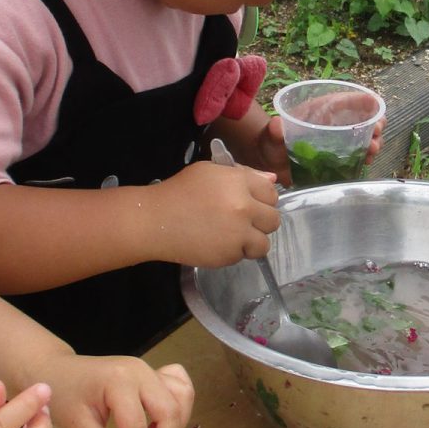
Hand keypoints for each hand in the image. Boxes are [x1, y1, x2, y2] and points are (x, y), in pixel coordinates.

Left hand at [44, 356, 196, 427]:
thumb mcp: (77, 426)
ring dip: (174, 427)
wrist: (59, 370)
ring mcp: (150, 370)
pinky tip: (160, 423)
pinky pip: (180, 387)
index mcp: (118, 381)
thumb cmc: (63, 394)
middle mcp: (141, 371)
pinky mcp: (154, 373)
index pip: (136, 426)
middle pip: (169, 412)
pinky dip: (179, 407)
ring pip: (181, 399)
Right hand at [144, 159, 279, 265]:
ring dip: (252, 242)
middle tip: (241, 222)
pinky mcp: (229, 254)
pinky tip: (217, 244)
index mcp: (238, 182)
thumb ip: (243, 174)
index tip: (251, 204)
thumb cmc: (179, 191)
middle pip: (273, 219)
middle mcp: (243, 207)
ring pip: (264, 243)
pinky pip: (244, 255)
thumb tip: (272, 180)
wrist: (154, 220)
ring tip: (232, 237)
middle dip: (260, 222)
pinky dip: (234, 253)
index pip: (271, 192)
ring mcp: (238, 233)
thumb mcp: (209, 172)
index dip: (262, 199)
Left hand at [244, 113, 384, 184]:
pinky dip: (366, 155)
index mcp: (321, 110)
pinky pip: (359, 153)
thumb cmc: (271, 142)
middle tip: (376, 135)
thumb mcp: (272, 135)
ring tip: (372, 150)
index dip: (364, 101)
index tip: (375, 108)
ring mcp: (338, 140)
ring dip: (373, 140)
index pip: (347, 100)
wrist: (270, 162)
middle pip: (362, 117)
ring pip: (364, 135)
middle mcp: (333, 122)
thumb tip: (277, 125)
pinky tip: (366, 161)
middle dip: (375, 123)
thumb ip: (275, 131)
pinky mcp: (338, 157)